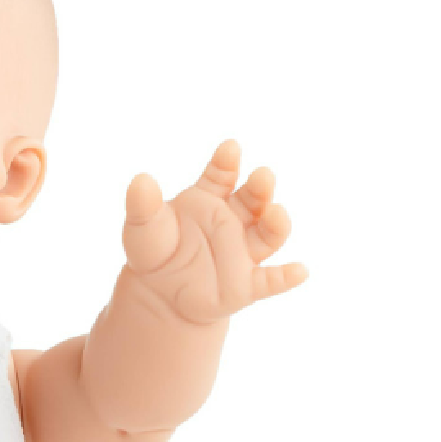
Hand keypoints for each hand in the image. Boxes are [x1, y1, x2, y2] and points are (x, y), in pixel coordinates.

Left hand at [121, 140, 306, 324]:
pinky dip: (286, 277)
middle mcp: (234, 220)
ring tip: (276, 213)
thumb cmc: (156, 251)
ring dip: (276, 224)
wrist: (159, 293)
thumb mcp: (143, 228)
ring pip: (267, 235)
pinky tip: (300, 271)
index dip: (226, 162)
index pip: (222, 175)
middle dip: (260, 188)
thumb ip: (143, 205)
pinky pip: (270, 281)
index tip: (229, 148)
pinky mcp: (247, 285)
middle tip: (263, 176)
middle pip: (253, 200)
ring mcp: (242, 252)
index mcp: (210, 199)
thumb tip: (140, 180)